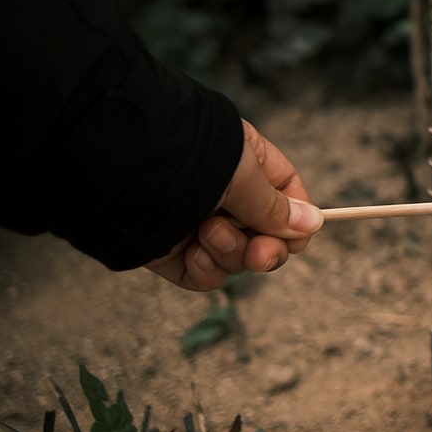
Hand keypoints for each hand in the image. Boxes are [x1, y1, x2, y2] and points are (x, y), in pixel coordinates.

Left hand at [145, 119, 323, 290]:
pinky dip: (206, 269)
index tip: (295, 238)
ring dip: (229, 252)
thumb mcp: (241, 174)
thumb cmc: (186, 156)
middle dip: (265, 249)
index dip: (295, 223)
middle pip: (266, 238)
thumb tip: (313, 222)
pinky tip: (194, 251)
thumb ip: (276, 206)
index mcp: (247, 165)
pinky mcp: (174, 252)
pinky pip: (206, 276)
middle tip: (259, 254)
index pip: (287, 199)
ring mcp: (199, 226)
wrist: (117, 167)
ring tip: (206, 231)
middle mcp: (225, 197)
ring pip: (237, 259)